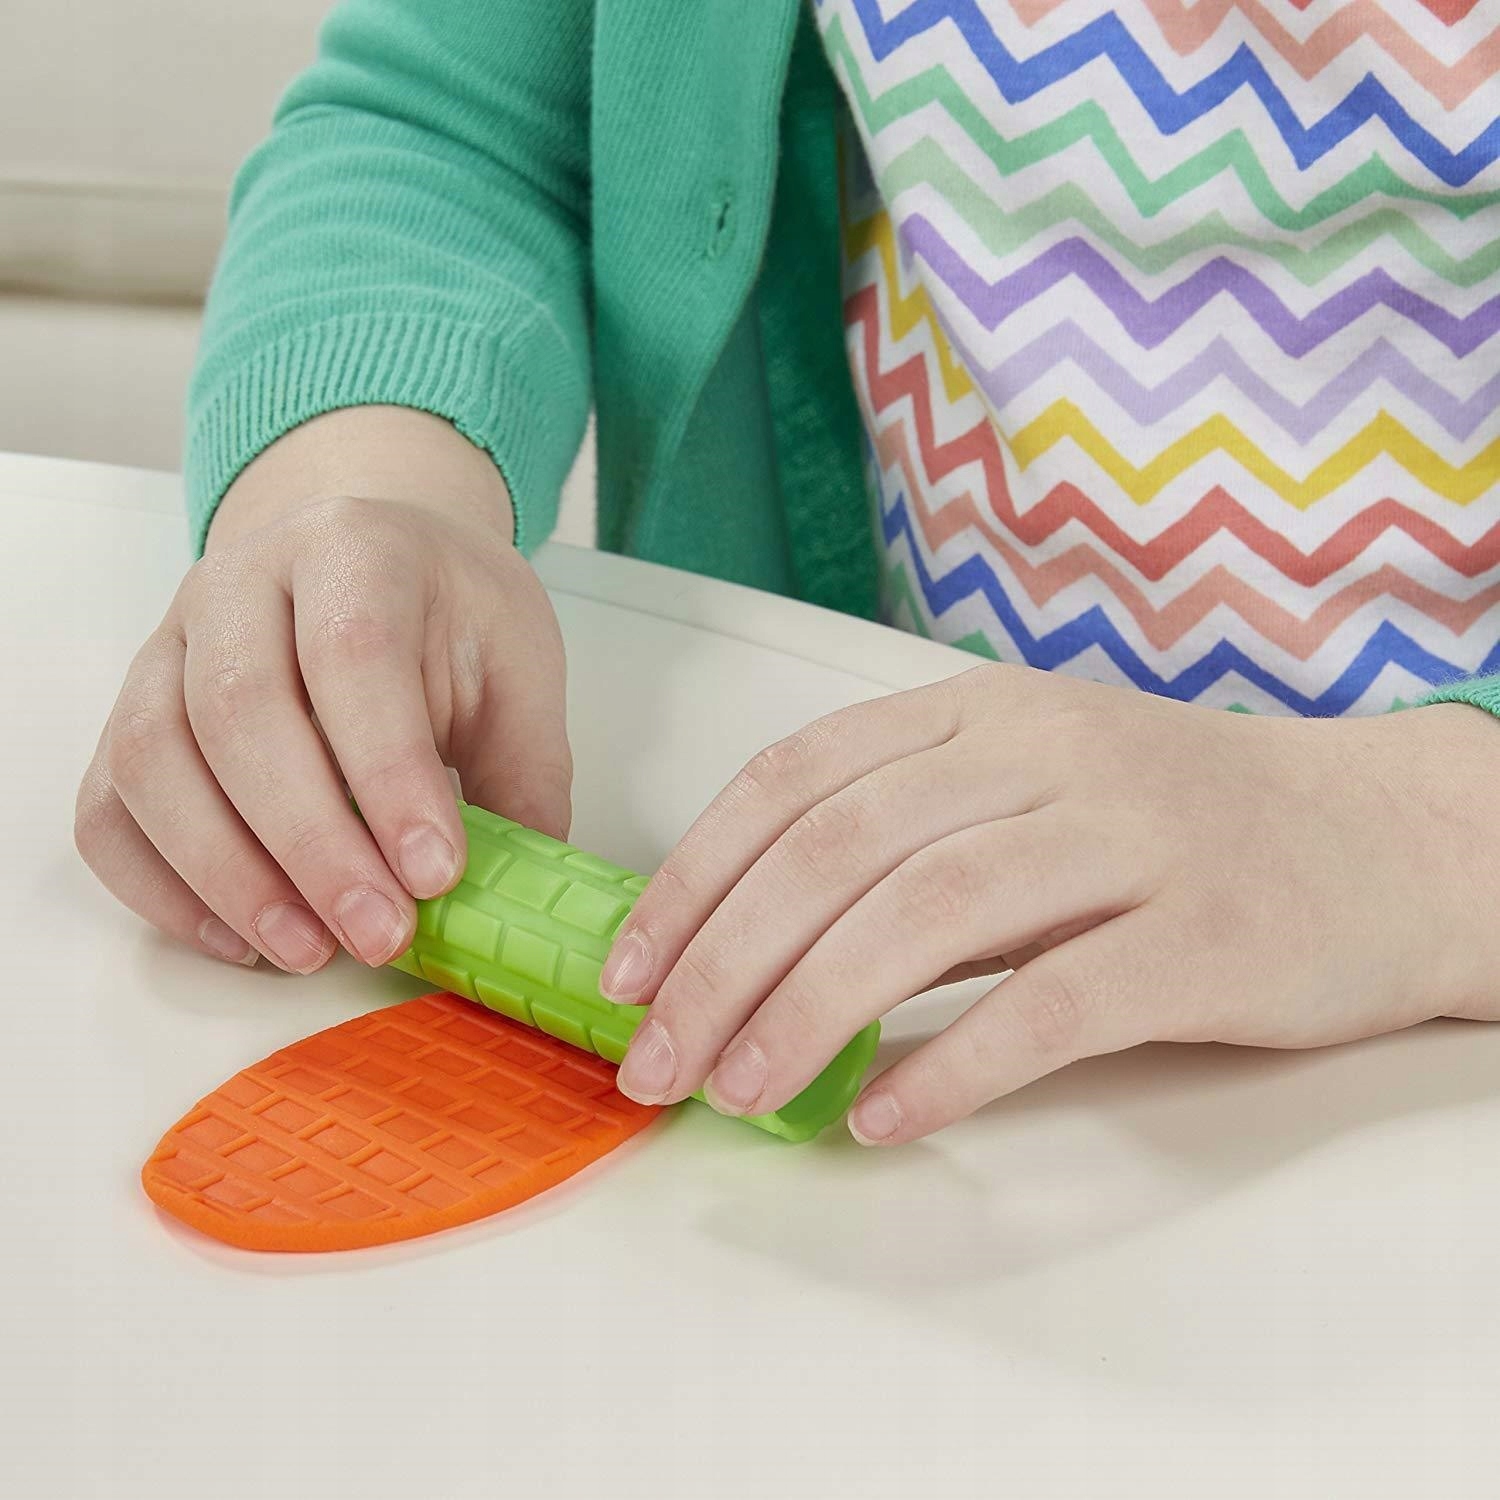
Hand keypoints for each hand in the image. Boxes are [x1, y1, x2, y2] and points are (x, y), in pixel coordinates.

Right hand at [75, 408, 570, 972]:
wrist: (366, 556)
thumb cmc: (445, 615)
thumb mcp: (517, 667)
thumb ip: (524, 772)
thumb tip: (518, 898)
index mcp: (352, 551)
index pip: (355, 656)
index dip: (389, 775)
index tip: (435, 874)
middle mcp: (238, 584)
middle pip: (241, 712)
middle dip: (311, 844)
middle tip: (377, 934)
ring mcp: (166, 646)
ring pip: (154, 761)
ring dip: (227, 876)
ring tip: (310, 951)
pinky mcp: (127, 713)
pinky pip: (108, 807)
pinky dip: (161, 888)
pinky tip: (239, 939)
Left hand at [599, 665, 1499, 1142]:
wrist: (1380, 837)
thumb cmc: (1174, 822)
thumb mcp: (1030, 790)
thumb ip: (909, 841)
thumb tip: (748, 946)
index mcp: (981, 713)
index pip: (797, 778)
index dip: (696, 874)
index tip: (629, 967)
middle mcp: (1045, 754)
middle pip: (841, 849)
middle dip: (723, 959)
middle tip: (657, 1058)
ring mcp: (1130, 836)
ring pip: (928, 913)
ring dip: (810, 1010)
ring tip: (740, 1091)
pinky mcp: (1203, 934)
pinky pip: (1054, 1003)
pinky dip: (951, 1064)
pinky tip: (880, 1117)